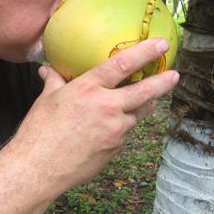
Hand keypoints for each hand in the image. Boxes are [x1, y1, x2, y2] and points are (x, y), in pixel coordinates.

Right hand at [10, 38, 178, 193]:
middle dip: (163, 82)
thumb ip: (54, 81)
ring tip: (151, 98)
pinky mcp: (115, 149)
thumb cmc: (39, 131)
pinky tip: (112, 126)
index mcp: (88, 89)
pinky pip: (125, 132)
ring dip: (145, 105)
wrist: (39, 168)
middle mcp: (106, 107)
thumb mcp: (46, 99)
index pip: (122, 65)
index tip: (161, 45)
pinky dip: (123, 125)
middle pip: (145, 91)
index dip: (145, 52)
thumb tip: (48, 70)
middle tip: (174, 74)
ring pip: (138, 113)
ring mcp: (114, 130)